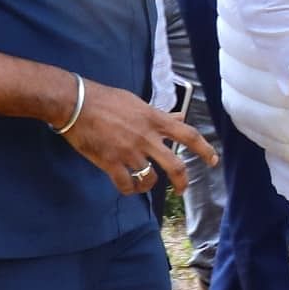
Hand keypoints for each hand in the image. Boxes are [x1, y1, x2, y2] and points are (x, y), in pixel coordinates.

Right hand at [56, 76, 213, 195]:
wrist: (75, 103)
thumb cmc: (105, 99)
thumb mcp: (137, 102)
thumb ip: (160, 113)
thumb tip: (180, 115)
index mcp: (155, 120)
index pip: (188, 135)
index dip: (204, 149)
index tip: (213, 160)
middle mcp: (146, 137)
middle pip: (175, 166)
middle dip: (182, 181)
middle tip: (182, 190)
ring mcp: (129, 151)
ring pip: (150, 179)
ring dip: (149, 185)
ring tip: (144, 184)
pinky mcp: (110, 162)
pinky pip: (126, 185)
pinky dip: (129, 190)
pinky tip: (128, 187)